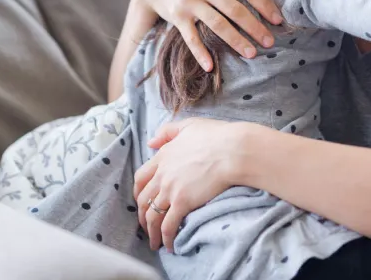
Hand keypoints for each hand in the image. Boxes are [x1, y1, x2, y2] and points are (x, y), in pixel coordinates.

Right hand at [133, 0, 282, 71]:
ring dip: (236, 41)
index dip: (264, 4)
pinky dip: (200, 53)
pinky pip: (191, 38)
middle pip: (235, 9)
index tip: (277, 19)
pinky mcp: (178, 18)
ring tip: (252, 54)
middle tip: (269, 43)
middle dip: (255, 28)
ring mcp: (190, 3)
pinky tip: (211, 67)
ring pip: (217, 25)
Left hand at [133, 118, 249, 251]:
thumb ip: (167, 132)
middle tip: (147, 225)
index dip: (138, 192)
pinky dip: (166, 237)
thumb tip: (150, 142)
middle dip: (142, 216)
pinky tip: (170, 245)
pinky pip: (168, 225)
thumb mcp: (188, 125)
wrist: (232, 150)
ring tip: (155, 242)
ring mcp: (171, 189)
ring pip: (152, 216)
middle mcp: (162, 174)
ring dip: (151, 232)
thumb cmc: (216, 136)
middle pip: (143, 200)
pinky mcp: (183, 202)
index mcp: (162, 156)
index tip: (142, 201)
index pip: (141, 178)